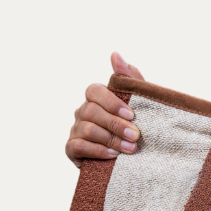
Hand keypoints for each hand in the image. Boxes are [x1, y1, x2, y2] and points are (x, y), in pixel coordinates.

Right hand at [65, 52, 143, 167]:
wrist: (134, 157)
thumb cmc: (136, 125)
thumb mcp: (139, 102)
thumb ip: (129, 79)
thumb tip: (115, 54)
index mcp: (96, 98)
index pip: (94, 90)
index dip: (111, 102)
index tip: (132, 114)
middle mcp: (83, 111)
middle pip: (91, 111)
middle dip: (115, 124)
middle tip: (136, 135)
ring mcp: (75, 129)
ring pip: (87, 129)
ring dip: (111, 139)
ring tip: (130, 148)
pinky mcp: (71, 149)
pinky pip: (78, 146)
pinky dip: (97, 150)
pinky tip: (113, 155)